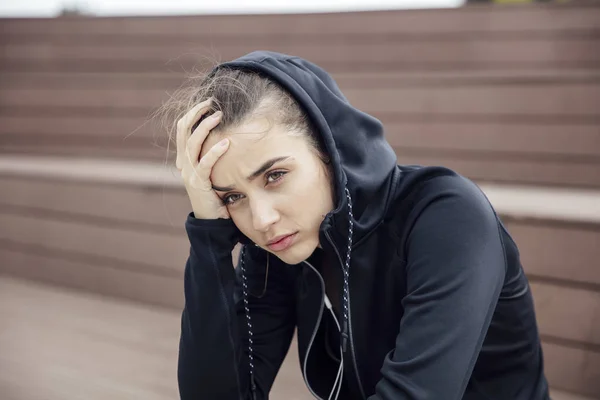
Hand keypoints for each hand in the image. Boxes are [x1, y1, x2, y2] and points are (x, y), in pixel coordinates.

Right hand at [176, 100, 229, 219]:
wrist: (212, 220)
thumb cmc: (218, 193)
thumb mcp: (215, 170)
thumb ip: (215, 154)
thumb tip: (232, 132)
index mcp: (186, 158)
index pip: (183, 128)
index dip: (193, 113)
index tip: (208, 102)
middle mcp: (184, 163)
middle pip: (183, 130)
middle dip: (196, 113)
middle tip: (211, 102)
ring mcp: (189, 173)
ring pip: (191, 143)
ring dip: (205, 127)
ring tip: (219, 115)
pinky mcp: (198, 183)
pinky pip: (204, 164)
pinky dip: (215, 151)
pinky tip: (227, 143)